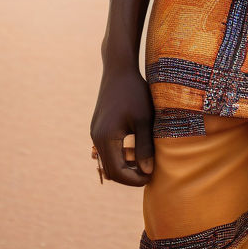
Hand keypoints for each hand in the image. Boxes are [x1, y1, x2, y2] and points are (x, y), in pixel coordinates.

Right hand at [90, 63, 155, 186]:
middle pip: (111, 170)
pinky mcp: (99, 127)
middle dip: (130, 176)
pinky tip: (136, 150)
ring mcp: (95, 133)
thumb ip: (145, 146)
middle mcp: (96, 138)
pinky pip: (107, 150)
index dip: (134, 180)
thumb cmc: (134, 92)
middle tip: (150, 173)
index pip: (118, 172)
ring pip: (108, 161)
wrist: (119, 69)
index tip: (152, 177)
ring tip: (145, 163)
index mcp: (106, 138)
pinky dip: (120, 155)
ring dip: (125, 166)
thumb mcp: (144, 119)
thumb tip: (147, 172)